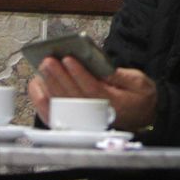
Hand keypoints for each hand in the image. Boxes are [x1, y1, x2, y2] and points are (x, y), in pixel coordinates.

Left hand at [29, 57, 156, 130]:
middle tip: (49, 60)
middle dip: (59, 76)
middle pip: (73, 95)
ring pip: (61, 103)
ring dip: (50, 84)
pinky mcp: (74, 121)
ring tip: (43, 67)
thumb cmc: (139, 99)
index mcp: (116, 104)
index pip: (93, 89)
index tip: (68, 59)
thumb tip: (102, 67)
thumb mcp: (140, 83)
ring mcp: (84, 120)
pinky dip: (42, 100)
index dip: (79, 74)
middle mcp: (97, 115)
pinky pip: (53, 113)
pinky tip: (37, 85)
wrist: (142, 118)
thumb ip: (121, 75)